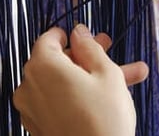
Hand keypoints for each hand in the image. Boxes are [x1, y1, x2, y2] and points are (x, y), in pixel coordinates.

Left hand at [13, 24, 147, 135]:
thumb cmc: (103, 120)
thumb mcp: (106, 73)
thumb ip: (90, 48)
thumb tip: (79, 32)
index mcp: (42, 66)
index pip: (48, 39)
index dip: (70, 36)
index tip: (87, 38)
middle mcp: (29, 86)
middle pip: (58, 62)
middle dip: (87, 57)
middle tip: (110, 52)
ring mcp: (32, 110)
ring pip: (64, 84)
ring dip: (92, 78)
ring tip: (128, 76)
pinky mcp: (40, 128)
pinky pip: (59, 103)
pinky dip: (79, 97)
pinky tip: (109, 98)